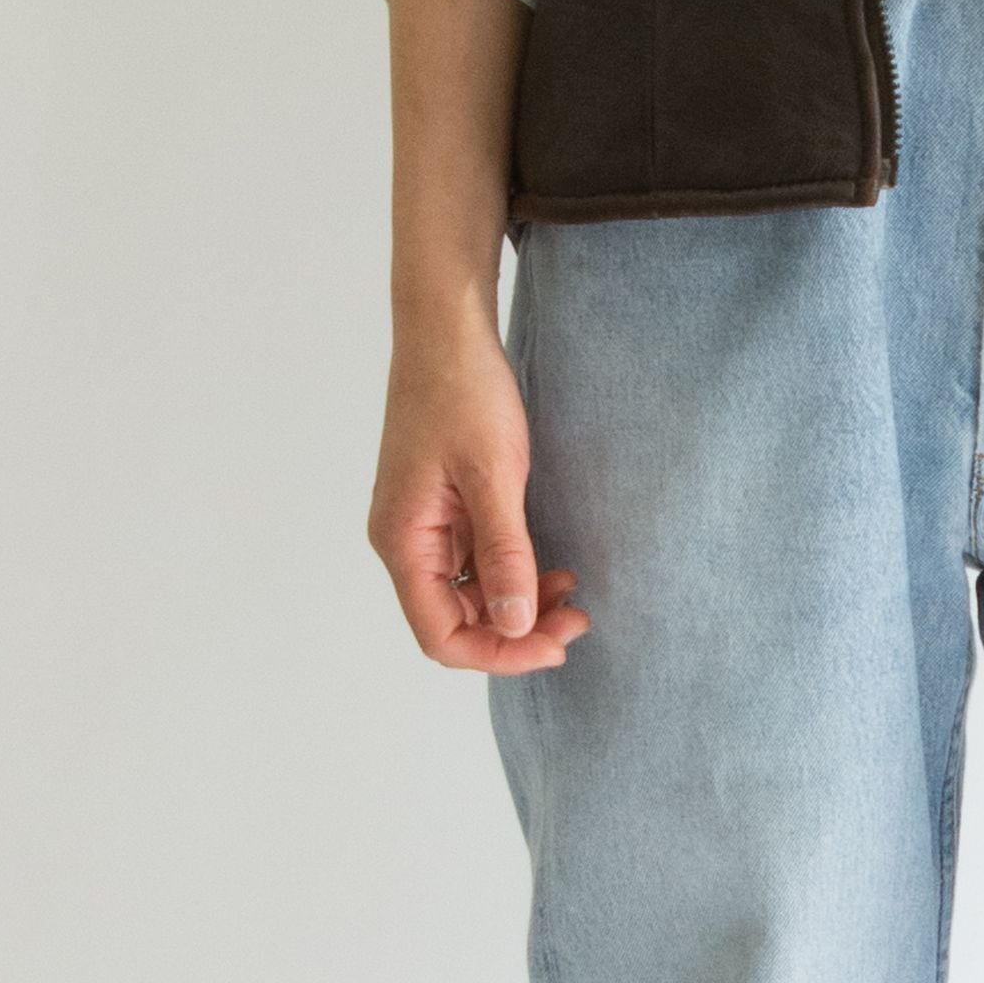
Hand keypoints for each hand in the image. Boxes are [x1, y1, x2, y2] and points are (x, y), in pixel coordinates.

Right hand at [369, 320, 587, 673]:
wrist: (447, 329)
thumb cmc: (463, 391)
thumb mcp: (493, 475)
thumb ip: (505, 553)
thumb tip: (514, 623)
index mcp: (404, 541)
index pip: (441, 635)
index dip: (499, 652)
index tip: (556, 643)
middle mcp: (406, 542)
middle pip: (456, 621)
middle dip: (517, 630)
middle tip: (579, 617)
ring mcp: (425, 525)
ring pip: (470, 595)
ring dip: (520, 603)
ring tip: (573, 591)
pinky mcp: (445, 507)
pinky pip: (477, 562)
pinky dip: (515, 572)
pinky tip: (553, 565)